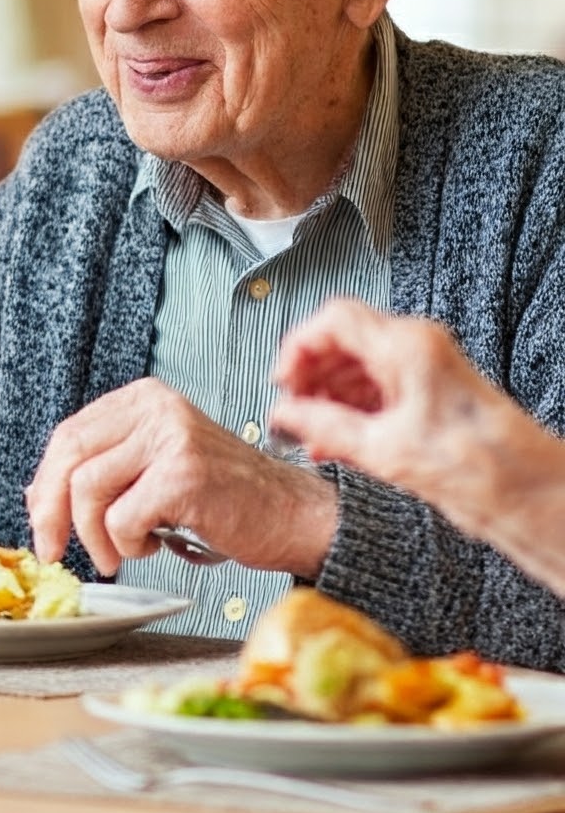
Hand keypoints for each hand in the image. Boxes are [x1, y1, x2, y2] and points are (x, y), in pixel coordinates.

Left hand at [26, 377, 337, 579]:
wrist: (293, 515)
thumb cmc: (225, 499)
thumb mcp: (155, 470)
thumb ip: (102, 472)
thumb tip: (35, 494)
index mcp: (143, 400)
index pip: (68, 435)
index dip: (45, 484)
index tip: (40, 522)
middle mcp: (156, 409)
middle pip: (69, 457)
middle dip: (51, 512)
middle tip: (54, 550)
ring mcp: (171, 438)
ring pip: (88, 490)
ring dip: (96, 538)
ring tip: (121, 553)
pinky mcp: (184, 475)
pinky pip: (121, 519)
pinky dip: (129, 544)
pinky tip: (158, 543)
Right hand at [270, 299, 564, 586]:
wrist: (528, 493)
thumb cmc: (480, 466)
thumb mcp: (383, 448)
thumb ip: (324, 426)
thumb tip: (286, 415)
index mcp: (408, 346)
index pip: (333, 320)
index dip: (298, 347)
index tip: (283, 380)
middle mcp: (418, 349)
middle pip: (342, 341)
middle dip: (310, 375)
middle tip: (293, 407)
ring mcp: (425, 370)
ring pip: (357, 366)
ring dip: (328, 396)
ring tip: (311, 431)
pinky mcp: (429, 395)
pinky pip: (377, 389)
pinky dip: (351, 410)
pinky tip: (336, 440)